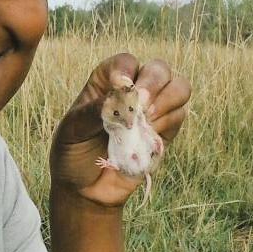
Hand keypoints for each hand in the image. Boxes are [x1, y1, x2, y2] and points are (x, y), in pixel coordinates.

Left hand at [50, 53, 190, 207]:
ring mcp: (152, 111)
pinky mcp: (164, 132)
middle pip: (159, 69)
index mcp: (105, 82)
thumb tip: (118, 97)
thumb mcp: (72, 130)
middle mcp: (132, 91)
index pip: (125, 63)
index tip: (120, 88)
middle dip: (153, 83)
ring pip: (178, 88)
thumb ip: (92, 113)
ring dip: (167, 101)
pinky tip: (150, 135)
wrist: (84, 189)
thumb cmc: (72, 152)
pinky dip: (169, 122)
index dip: (126, 71)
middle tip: (141, 105)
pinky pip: (180, 116)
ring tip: (147, 120)